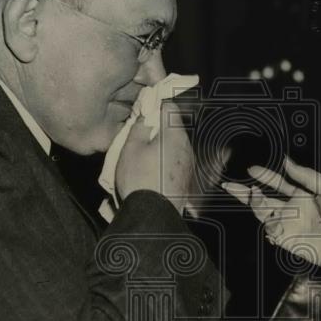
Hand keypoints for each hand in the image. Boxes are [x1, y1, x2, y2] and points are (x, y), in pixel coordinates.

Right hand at [115, 100, 194, 214]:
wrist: (152, 215)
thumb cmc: (139, 179)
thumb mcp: (131, 148)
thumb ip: (140, 126)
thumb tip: (146, 115)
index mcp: (174, 135)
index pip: (170, 107)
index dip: (156, 105)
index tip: (144, 109)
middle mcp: (187, 147)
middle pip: (173, 127)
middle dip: (158, 126)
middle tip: (139, 133)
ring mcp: (189, 164)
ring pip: (175, 145)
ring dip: (162, 144)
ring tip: (143, 154)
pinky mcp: (187, 178)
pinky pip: (176, 160)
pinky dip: (165, 159)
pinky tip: (152, 170)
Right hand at [222, 156, 320, 276]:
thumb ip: (305, 175)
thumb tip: (286, 162)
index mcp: (304, 196)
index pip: (279, 184)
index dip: (265, 176)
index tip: (252, 169)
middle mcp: (294, 210)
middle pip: (264, 200)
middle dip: (245, 193)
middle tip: (228, 185)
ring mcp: (289, 225)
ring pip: (263, 213)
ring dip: (254, 202)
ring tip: (251, 192)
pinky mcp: (286, 240)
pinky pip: (270, 228)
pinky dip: (268, 220)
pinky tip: (273, 216)